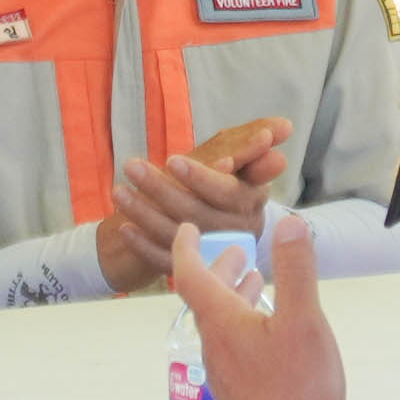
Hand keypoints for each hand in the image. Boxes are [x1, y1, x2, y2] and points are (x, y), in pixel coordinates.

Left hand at [100, 115, 289, 294]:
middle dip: (160, 188)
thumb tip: (281, 126)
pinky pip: (165, 262)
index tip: (172, 159)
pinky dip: (142, 246)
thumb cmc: (232, 188)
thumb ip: (254, 146)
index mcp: (250, 204)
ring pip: (176, 237)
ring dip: (144, 213)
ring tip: (118, 191)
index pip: (226, 192)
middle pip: (195, 213)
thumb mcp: (245, 166)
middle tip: (131, 166)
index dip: (200, 177)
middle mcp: (234, 233)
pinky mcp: (193, 272)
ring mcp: (212, 255)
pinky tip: (123, 228)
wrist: (229, 234)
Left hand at [174, 210, 347, 399]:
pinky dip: (243, 323)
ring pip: (220, 323)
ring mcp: (224, 372)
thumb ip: (297, 270)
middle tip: (237, 252)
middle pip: (206, 299)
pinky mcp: (239, 392)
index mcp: (222, 322)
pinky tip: (269, 332)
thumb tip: (292, 223)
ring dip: (234, 297)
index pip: (190, 274)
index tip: (189, 227)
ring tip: (258, 283)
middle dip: (219, 270)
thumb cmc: (298, 390)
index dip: (187, 247)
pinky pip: (232, 345)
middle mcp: (214, 345)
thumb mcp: (304, 321)